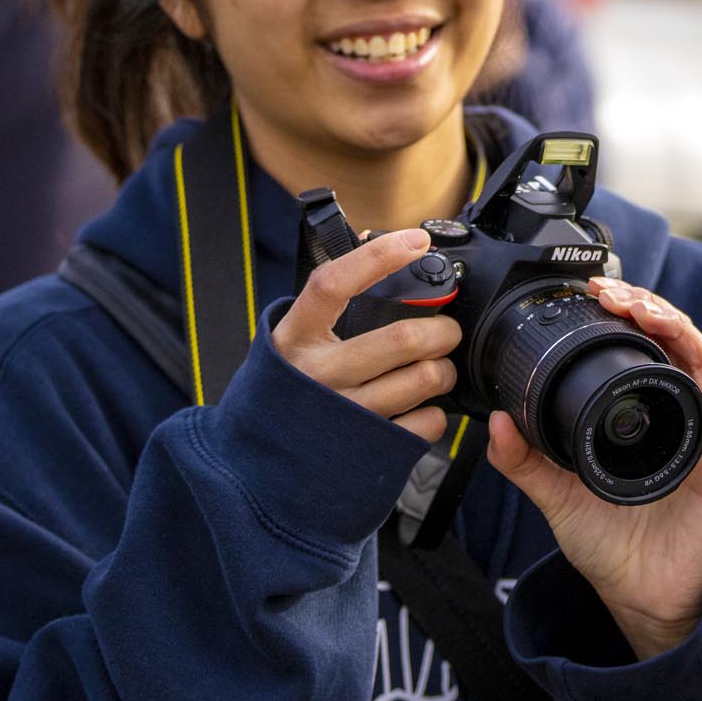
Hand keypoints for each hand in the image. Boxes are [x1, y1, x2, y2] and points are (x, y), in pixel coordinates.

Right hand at [273, 228, 461, 442]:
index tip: (416, 241)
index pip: (333, 284)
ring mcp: (345, 413)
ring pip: (424, 379)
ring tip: (435, 369)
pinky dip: (436, 412)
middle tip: (446, 332)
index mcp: (296, 338)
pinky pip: (427, 421)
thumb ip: (329, 303)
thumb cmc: (290, 385)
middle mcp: (318, 374)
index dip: (378, 257)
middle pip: (403, 338)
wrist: (256, 459)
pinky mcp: (370, 446)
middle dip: (443, 331)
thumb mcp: (294, 339)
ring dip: (444, 370)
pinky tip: (420, 406)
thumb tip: (379, 242)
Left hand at [486, 277, 701, 659]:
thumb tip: (496, 420)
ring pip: (701, 362)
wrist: (637, 594)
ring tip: (648, 309)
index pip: (639, 348)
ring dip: (678, 326)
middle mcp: (673, 415)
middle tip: (614, 293)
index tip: (596, 293)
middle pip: (672, 343)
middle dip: (646, 308)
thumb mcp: (555, 497)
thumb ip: (524, 462)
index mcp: (638, 415)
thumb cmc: (607, 545)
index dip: (623, 315)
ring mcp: (701, 435)